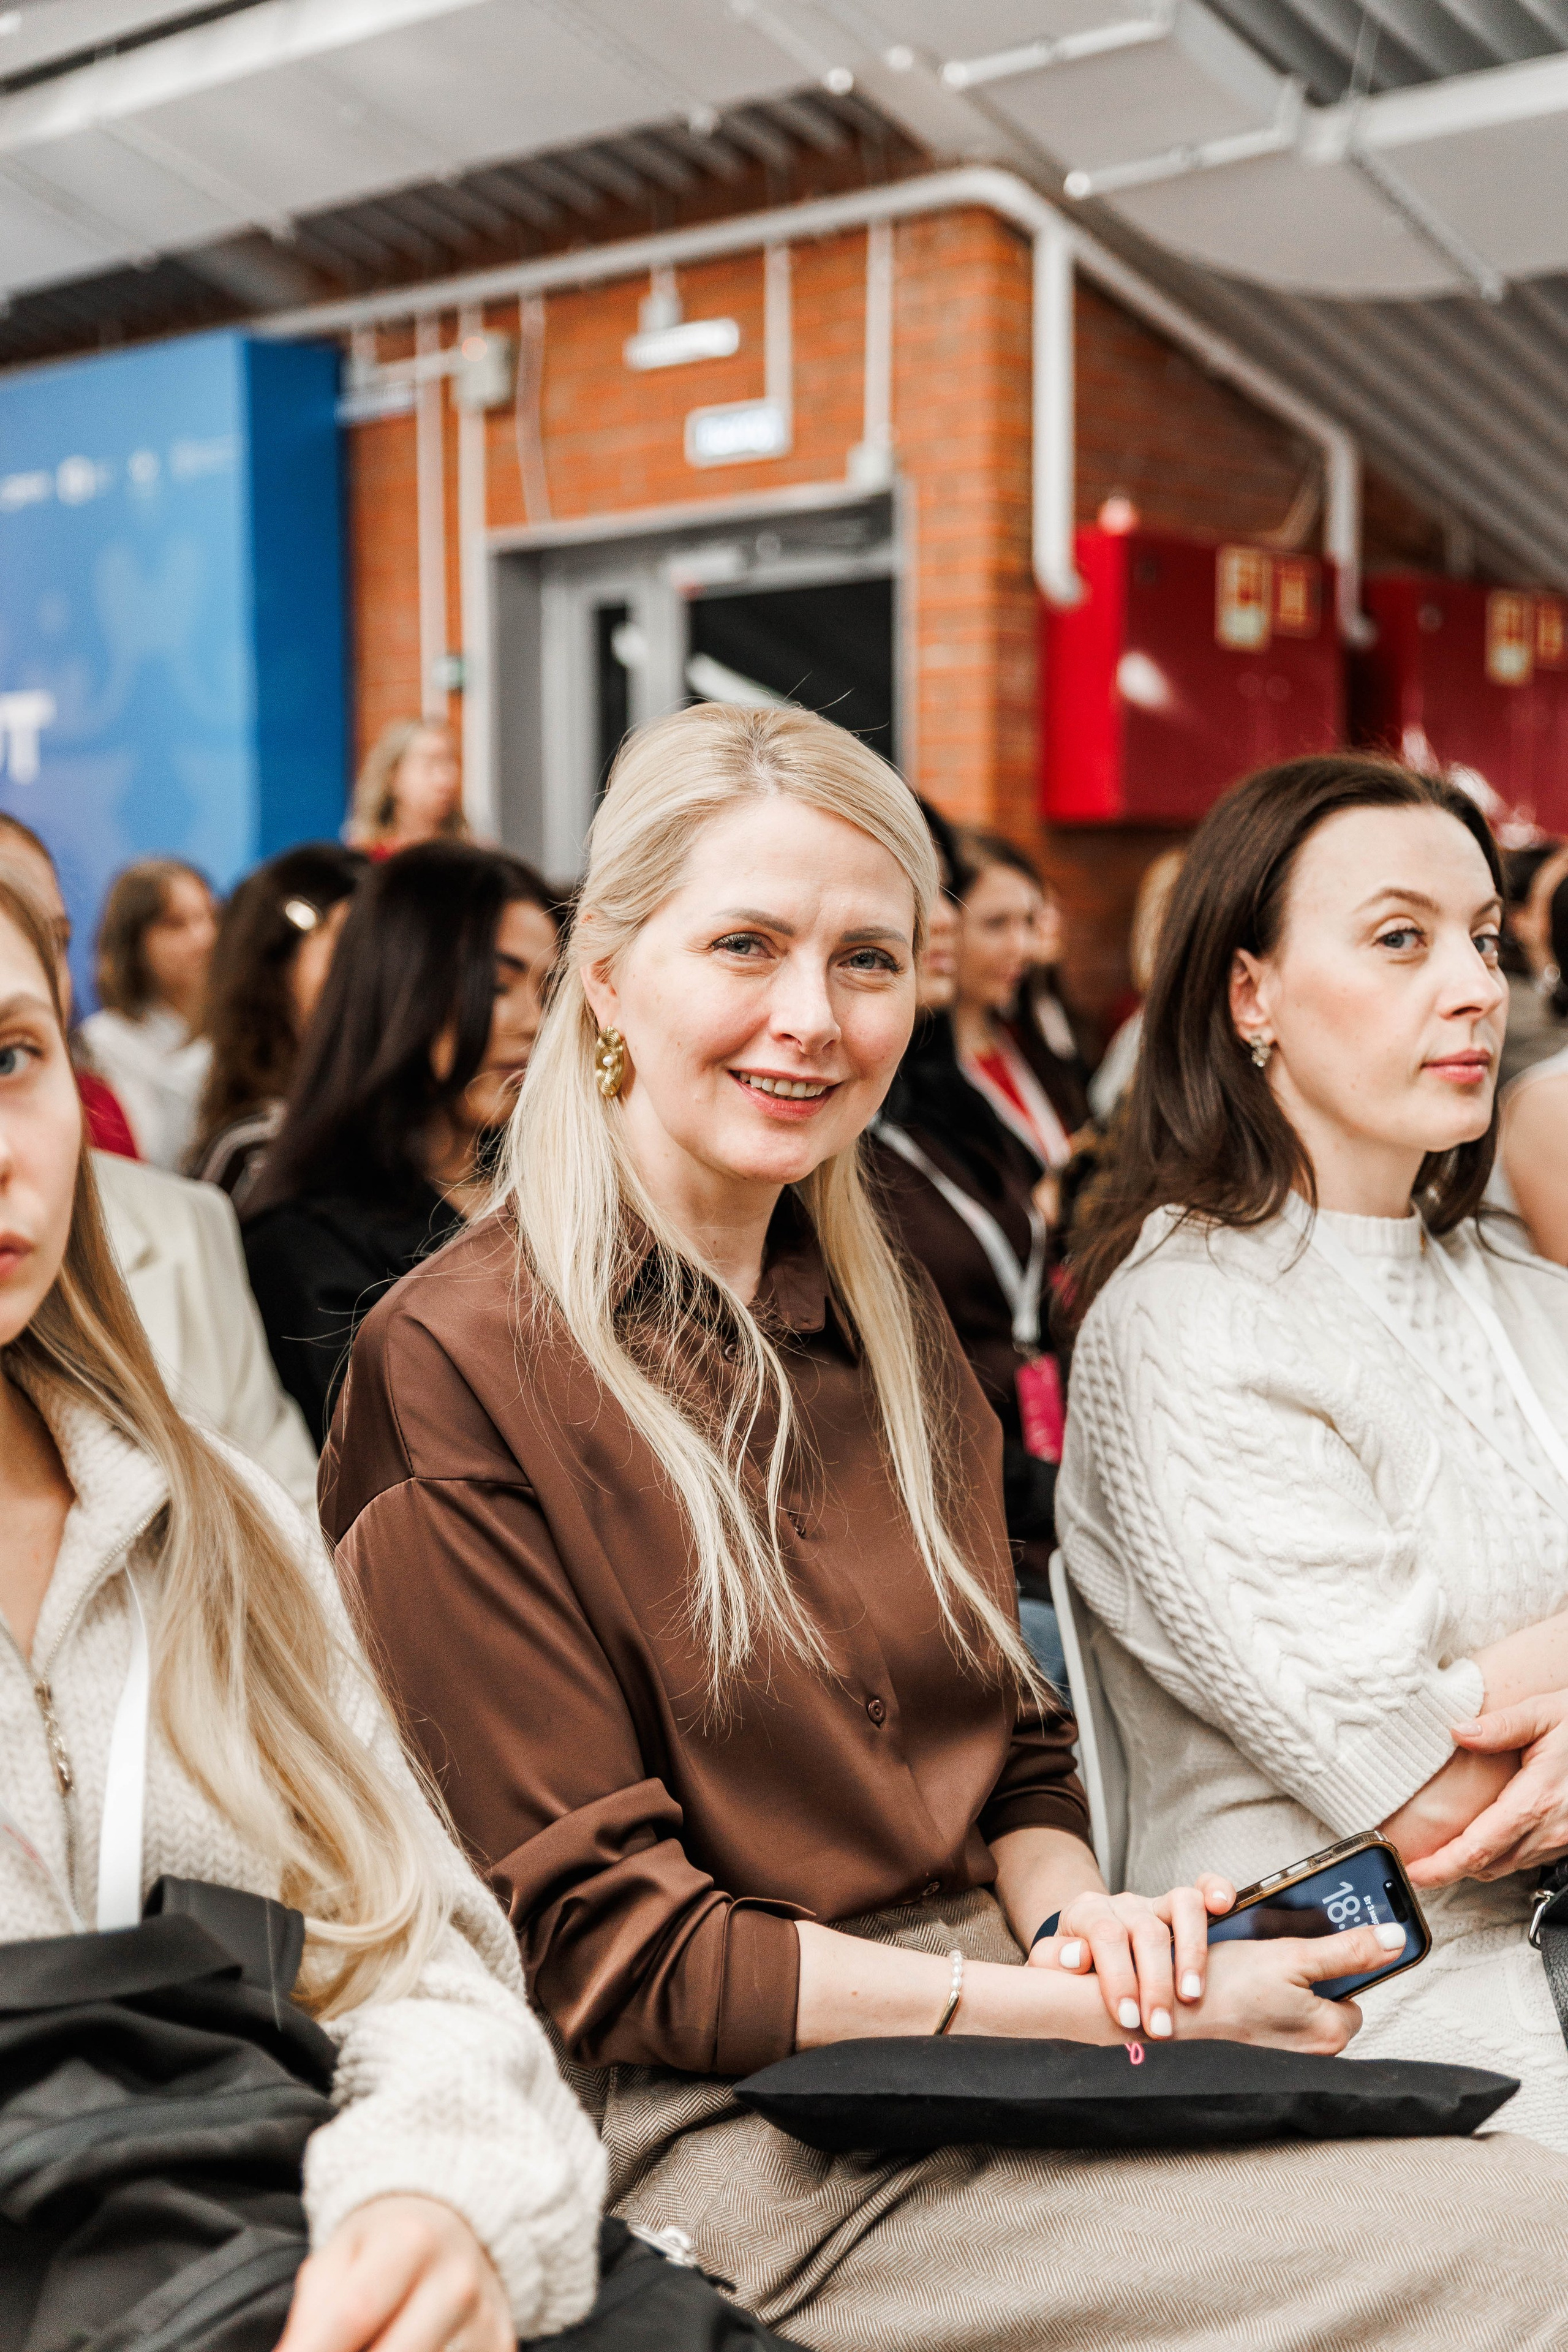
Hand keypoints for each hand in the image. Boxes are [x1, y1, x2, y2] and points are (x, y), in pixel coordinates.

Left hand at [275, 2195, 510, 2351]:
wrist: (457, 2226)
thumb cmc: (384, 2245)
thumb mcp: (337, 2257)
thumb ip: (311, 2315)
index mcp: (410, 2242)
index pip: (355, 2315)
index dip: (313, 2351)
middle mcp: (456, 2282)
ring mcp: (485, 2322)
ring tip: (368, 2347)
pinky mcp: (501, 2348)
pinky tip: (401, 2349)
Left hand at [1028, 1876, 1234, 2039]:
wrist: (1083, 1943)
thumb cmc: (1069, 1965)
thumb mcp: (1048, 1966)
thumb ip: (1052, 1960)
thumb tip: (1078, 1956)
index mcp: (1086, 1913)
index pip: (1105, 1936)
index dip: (1118, 1977)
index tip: (1128, 2018)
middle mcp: (1123, 1905)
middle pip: (1146, 1931)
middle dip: (1155, 1983)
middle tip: (1160, 2027)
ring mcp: (1154, 1904)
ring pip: (1181, 1905)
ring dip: (1192, 1952)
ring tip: (1192, 1995)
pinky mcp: (1179, 1908)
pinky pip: (1200, 1890)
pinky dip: (1216, 1892)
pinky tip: (1224, 1908)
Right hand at [1180, 1925, 1402, 2053]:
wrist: (1165, 2019)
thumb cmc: (1224, 1991)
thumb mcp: (1290, 1955)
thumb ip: (1346, 1949)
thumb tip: (1395, 1939)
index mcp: (1329, 2033)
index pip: (1352, 1994)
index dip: (1332, 1966)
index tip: (1309, 1950)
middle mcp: (1310, 2053)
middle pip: (1322, 1999)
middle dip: (1300, 1974)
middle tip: (1273, 1955)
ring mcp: (1280, 2055)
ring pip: (1292, 2006)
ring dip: (1275, 1983)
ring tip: (1248, 1967)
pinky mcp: (1253, 2053)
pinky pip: (1266, 2018)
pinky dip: (1254, 1999)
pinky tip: (1234, 1984)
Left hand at [1408, 1693, 1567, 1885]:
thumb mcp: (1545, 1712)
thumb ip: (1501, 1725)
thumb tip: (1458, 1731)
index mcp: (1537, 1799)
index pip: (1479, 1847)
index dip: (1442, 1865)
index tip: (1414, 1871)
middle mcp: (1551, 1828)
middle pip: (1488, 1865)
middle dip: (1448, 1869)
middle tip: (1415, 1865)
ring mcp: (1562, 1839)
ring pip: (1506, 1866)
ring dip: (1473, 1864)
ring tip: (1440, 1855)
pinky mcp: (1567, 1840)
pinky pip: (1526, 1859)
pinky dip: (1498, 1855)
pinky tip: (1480, 1841)